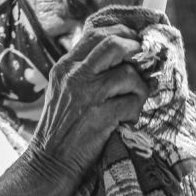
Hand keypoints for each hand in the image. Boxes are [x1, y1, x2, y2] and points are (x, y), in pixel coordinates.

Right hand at [25, 24, 148, 192]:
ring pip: (128, 74)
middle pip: (113, 44)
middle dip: (137, 50)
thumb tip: (122, 53)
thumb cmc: (61, 127)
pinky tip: (127, 119)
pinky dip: (136, 110)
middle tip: (146, 62)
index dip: (122, 33)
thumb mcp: (63, 90)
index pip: (96, 34)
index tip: (136, 41)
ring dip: (140, 87)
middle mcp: (74, 76)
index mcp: (64, 66)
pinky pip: (132, 102)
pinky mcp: (100, 116)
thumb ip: (84, 70)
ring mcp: (87, 95)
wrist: (49, 162)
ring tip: (134, 102)